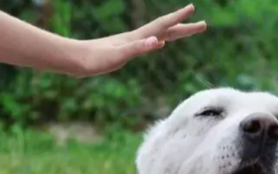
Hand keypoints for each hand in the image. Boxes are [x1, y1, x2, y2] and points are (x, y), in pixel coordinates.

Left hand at [67, 4, 206, 76]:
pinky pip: (148, 43)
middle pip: (165, 29)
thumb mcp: (118, 56)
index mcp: (137, 38)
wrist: (74, 59)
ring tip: (184, 29)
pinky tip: (159, 43)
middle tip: (203, 24)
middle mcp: (136, 38)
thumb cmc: (94, 59)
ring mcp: (130, 42)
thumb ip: (138, 48)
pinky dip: (158, 41)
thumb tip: (159, 41)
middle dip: (184, 26)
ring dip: (173, 31)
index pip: (163, 26)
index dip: (178, 18)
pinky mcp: (123, 49)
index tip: (193, 10)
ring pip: (158, 34)